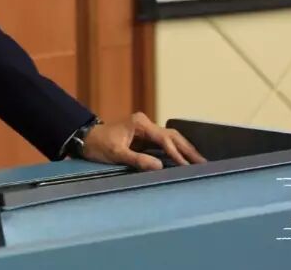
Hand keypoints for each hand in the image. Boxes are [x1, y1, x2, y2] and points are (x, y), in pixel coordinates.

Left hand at [79, 112, 206, 169]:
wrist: (86, 139)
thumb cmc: (98, 145)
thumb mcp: (116, 154)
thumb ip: (137, 159)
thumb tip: (160, 166)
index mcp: (140, 123)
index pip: (164, 138)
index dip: (176, 153)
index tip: (187, 165)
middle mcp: (145, 124)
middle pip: (172, 136)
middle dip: (188, 150)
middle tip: (204, 163)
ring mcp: (146, 130)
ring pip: (171, 138)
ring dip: (185, 150)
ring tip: (200, 163)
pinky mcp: (145, 138)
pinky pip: (165, 144)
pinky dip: (176, 151)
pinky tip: (186, 160)